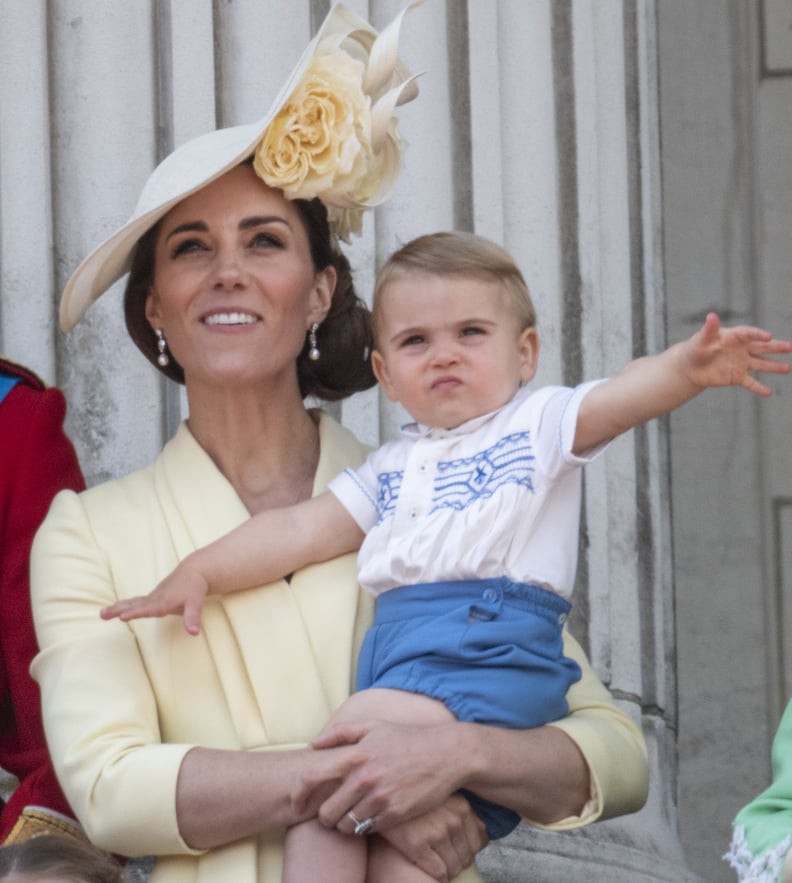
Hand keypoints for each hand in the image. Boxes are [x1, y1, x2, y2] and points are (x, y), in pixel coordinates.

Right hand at [99, 558, 209, 634]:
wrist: (193, 571)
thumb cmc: (194, 588)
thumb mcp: (197, 602)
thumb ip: (193, 617)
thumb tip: (194, 633)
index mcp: (164, 602)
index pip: (148, 609)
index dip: (136, 613)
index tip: (123, 616)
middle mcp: (155, 599)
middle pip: (134, 605)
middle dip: (119, 609)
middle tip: (103, 614)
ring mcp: (152, 597)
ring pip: (132, 603)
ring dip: (118, 607)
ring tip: (102, 614)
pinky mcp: (152, 597)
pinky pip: (136, 602)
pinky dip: (125, 605)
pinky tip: (117, 609)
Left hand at [296, 718, 469, 830]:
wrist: (445, 755)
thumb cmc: (406, 739)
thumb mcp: (374, 726)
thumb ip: (341, 731)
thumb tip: (313, 742)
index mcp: (355, 754)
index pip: (310, 776)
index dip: (298, 793)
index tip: (297, 803)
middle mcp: (364, 778)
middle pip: (326, 811)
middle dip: (325, 815)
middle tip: (332, 811)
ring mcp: (379, 799)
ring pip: (345, 825)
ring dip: (344, 823)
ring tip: (352, 813)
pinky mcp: (394, 815)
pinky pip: (366, 830)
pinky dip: (364, 827)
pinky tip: (371, 815)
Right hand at [377, 796, 487, 881]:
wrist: (382, 793)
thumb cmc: (413, 794)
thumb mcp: (442, 793)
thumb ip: (462, 808)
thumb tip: (483, 828)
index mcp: (462, 806)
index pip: (480, 840)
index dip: (470, 849)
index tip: (459, 849)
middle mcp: (453, 819)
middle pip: (467, 856)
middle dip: (458, 861)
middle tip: (446, 858)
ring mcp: (436, 832)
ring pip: (454, 868)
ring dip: (448, 871)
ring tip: (437, 863)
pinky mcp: (418, 845)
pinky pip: (439, 873)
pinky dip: (436, 875)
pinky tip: (428, 867)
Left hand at [682, 312, 791, 395]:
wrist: (690, 366)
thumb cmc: (696, 347)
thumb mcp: (702, 338)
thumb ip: (710, 329)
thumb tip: (711, 315)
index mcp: (735, 336)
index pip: (749, 334)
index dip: (758, 335)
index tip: (768, 337)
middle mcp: (742, 349)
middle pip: (762, 347)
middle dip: (776, 347)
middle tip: (790, 347)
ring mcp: (741, 363)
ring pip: (760, 364)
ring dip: (774, 366)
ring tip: (787, 368)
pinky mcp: (736, 377)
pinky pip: (749, 382)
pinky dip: (758, 388)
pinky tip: (768, 392)